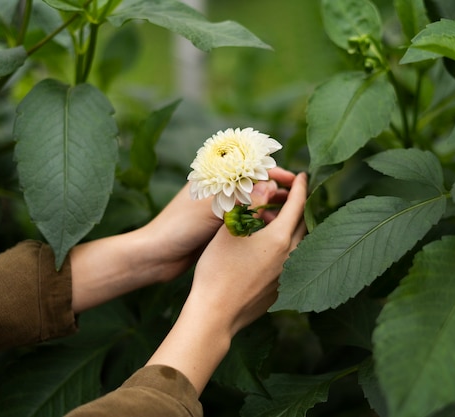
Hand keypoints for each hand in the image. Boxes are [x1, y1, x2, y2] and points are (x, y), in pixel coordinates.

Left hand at [141, 167, 297, 282]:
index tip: (296, 182)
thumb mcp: (212, 209)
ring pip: (253, 204)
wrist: (155, 255)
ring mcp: (219, 209)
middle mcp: (219, 190)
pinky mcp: (219, 228)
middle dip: (278, 192)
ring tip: (289, 219)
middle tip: (300, 203)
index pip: (252, 167)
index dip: (275, 173)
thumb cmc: (179, 227)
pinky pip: (247, 221)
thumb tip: (271, 183)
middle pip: (255, 185)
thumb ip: (241, 197)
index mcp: (214, 177)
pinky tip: (272, 233)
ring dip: (271, 208)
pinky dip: (261, 223)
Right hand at [190, 171, 307, 334]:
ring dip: (289, 227)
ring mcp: (287, 275)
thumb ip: (251, 204)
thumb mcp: (229, 229)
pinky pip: (291, 261)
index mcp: (280, 238)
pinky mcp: (280, 290)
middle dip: (297, 206)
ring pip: (297, 243)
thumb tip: (268, 184)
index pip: (298, 204)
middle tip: (286, 195)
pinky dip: (285, 247)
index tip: (303, 175)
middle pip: (302, 223)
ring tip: (270, 220)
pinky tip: (266, 247)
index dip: (300, 187)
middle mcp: (291, 257)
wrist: (215, 314)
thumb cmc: (217, 270)